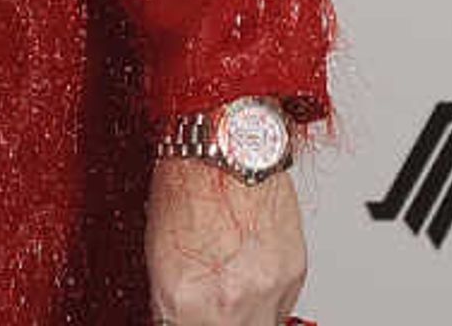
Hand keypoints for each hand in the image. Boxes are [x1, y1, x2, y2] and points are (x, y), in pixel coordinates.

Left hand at [145, 158, 305, 325]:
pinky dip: (268, 297)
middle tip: (207, 304)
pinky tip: (252, 273)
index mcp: (182, 298)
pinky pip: (283, 305)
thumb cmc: (186, 182)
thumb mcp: (157, 249)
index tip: (183, 315)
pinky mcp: (294, 275)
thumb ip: (172, 297)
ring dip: (245, 316)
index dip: (180, 321)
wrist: (226, 143)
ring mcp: (265, 291)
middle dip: (212, 321)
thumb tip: (179, 316)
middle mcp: (227, 302)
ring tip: (230, 291)